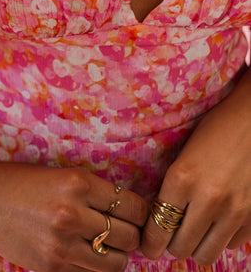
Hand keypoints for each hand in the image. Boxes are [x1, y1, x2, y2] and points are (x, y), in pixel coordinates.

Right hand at [0, 161, 148, 271]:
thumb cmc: (24, 181)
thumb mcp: (62, 175)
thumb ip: (94, 194)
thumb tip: (132, 213)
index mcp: (77, 183)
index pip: (133, 206)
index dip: (141, 212)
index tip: (137, 213)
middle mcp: (72, 214)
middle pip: (129, 236)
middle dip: (131, 235)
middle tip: (123, 230)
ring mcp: (62, 245)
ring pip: (116, 262)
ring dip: (116, 255)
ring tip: (106, 244)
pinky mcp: (52, 267)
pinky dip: (94, 267)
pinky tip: (84, 253)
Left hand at [142, 70, 250, 264]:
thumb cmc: (216, 128)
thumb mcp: (184, 153)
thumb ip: (173, 186)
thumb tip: (158, 218)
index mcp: (183, 178)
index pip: (157, 229)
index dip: (150, 242)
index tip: (148, 245)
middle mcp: (208, 198)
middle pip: (180, 248)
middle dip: (172, 243)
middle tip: (171, 232)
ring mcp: (235, 210)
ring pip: (206, 254)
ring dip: (197, 244)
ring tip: (195, 228)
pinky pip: (232, 244)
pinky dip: (223, 236)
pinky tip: (220, 217)